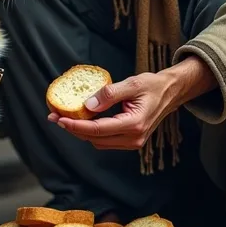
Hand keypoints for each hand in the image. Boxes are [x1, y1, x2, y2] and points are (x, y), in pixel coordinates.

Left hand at [47, 57, 216, 150]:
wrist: (171, 93)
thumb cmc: (153, 85)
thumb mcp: (131, 84)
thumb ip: (109, 95)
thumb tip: (86, 106)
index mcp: (134, 124)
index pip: (98, 130)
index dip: (76, 126)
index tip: (59, 119)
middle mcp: (133, 138)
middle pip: (95, 139)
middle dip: (74, 129)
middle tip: (55, 116)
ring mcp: (133, 142)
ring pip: (98, 142)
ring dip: (81, 132)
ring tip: (64, 117)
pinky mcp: (130, 140)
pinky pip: (105, 140)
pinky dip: (92, 132)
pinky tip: (82, 120)